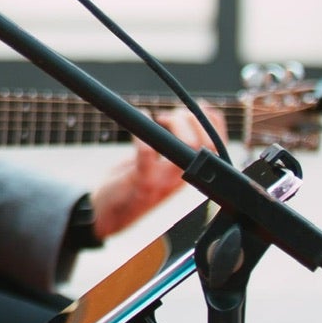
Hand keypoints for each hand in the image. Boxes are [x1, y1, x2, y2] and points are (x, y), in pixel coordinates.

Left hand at [90, 106, 218, 239]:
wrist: (105, 216)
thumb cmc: (130, 189)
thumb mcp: (157, 171)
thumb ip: (168, 151)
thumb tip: (177, 120)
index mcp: (188, 176)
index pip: (216, 150)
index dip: (215, 125)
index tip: (202, 106)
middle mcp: (180, 181)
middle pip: (206, 147)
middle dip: (194, 120)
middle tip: (174, 114)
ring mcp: (162, 184)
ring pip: (185, 150)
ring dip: (176, 125)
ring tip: (161, 118)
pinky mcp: (140, 184)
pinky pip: (147, 155)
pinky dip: (143, 133)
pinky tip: (142, 116)